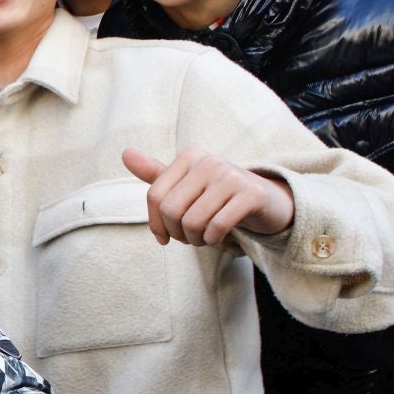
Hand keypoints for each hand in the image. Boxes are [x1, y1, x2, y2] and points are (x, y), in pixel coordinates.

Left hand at [122, 146, 294, 245]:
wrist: (267, 201)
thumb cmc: (218, 195)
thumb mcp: (186, 184)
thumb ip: (156, 173)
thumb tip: (125, 153)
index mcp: (189, 157)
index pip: (155, 197)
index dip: (155, 224)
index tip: (164, 238)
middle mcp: (209, 161)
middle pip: (171, 210)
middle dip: (177, 234)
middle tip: (190, 239)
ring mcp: (231, 176)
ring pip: (193, 222)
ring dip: (196, 240)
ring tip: (205, 238)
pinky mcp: (251, 194)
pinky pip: (217, 227)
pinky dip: (214, 240)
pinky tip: (220, 239)